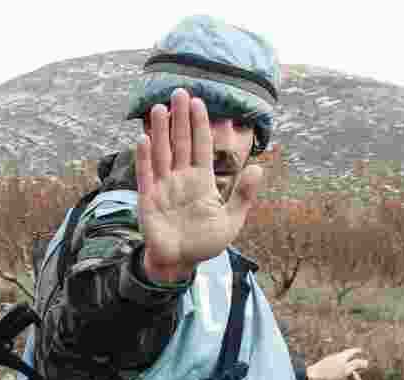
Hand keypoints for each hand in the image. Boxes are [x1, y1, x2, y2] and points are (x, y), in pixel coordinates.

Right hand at [135, 89, 262, 281]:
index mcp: (202, 182)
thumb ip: (244, 195)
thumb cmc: (205, 242)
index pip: (201, 147)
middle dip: (180, 119)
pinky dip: (145, 159)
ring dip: (161, 131)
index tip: (199, 103)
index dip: (200, 126)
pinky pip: (147, 175)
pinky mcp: (149, 200)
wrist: (181, 262)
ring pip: (162, 153)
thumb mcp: (231, 220)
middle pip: (181, 143)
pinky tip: (144, 139)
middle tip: (180, 92)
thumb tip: (260, 168)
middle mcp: (182, 179)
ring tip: (161, 108)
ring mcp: (164, 187)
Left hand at [307, 348, 368, 379]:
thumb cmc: (329, 374)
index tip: (361, 350)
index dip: (357, 352)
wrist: (311, 378)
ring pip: (340, 375)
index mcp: (341, 357)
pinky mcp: (323, 371)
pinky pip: (333, 378)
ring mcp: (329, 365)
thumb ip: (356, 365)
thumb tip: (366, 362)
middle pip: (348, 367)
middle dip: (353, 378)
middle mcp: (335, 359)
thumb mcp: (346, 370)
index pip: (351, 352)